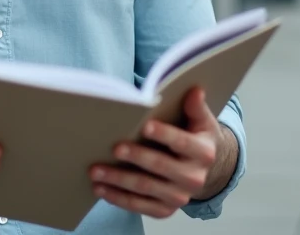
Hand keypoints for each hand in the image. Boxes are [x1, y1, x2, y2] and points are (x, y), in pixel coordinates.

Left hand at [89, 88, 224, 217]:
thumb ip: (195, 107)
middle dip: (136, 157)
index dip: (165, 134)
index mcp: (203, 153)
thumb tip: (195, 90)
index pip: (183, 143)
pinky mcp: (164, 210)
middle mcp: (194, 178)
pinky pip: (139, 206)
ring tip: (95, 170)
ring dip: (118, 180)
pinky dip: (118, 198)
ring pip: (145, 188)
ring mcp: (179, 197)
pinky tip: (100, 188)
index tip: (145, 126)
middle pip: (161, 167)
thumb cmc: (196, 138)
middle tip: (113, 148)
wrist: (204, 170)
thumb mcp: (201, 121)